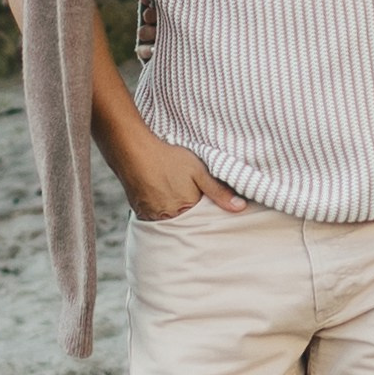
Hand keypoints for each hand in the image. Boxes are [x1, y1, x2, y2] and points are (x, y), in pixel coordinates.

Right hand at [121, 134, 245, 221]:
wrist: (133, 151)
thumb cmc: (168, 159)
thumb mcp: (199, 171)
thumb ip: (219, 191)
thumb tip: (240, 208)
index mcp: (186, 210)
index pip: (203, 220)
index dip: (207, 211)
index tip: (208, 202)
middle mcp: (168, 219)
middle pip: (186, 223)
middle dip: (191, 215)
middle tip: (188, 195)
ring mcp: (152, 217)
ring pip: (170, 222)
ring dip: (175, 214)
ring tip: (174, 195)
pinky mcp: (140, 213)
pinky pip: (155, 220)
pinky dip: (161, 212)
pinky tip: (162, 197)